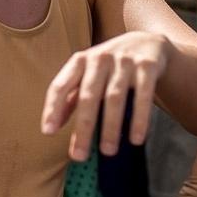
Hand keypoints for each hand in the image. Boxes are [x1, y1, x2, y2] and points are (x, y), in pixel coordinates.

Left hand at [43, 30, 172, 160]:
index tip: (48, 132)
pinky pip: (143, 95)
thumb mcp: (89, 75)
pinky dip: (140, 119)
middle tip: (79, 155)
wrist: (147, 41)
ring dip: (110, 127)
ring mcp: (124, 61)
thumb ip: (71, 98)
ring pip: (114, 98)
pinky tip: (136, 139)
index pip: (61, 85)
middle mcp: (100, 58)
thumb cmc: (110, 66)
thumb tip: (52, 127)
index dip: (53, 108)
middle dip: (83, 128)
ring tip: (108, 151)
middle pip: (88, 96)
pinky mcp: (147, 66)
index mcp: (80, 61)